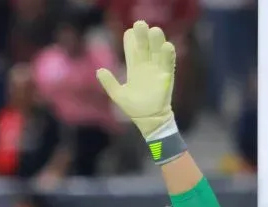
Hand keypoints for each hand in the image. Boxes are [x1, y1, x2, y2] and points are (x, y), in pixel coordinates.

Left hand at [96, 20, 176, 139]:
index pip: (132, 49)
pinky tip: (167, 46)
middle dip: (143, 35)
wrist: (148, 120)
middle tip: (140, 23)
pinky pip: (168, 63)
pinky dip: (168, 55)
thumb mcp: (118, 95)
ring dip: (156, 41)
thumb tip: (99, 70)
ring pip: (157, 51)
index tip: (129, 30)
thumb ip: (109, 83)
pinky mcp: (167, 77)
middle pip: (145, 46)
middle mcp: (146, 66)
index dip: (131, 40)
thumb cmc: (134, 108)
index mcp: (134, 68)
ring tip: (154, 30)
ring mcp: (157, 70)